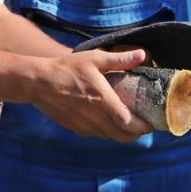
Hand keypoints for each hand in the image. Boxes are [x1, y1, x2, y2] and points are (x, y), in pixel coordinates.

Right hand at [31, 49, 152, 140]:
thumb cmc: (66, 68)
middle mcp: (94, 117)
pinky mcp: (76, 128)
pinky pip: (98, 135)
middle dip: (138, 133)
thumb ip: (119, 59)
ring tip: (133, 125)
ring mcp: (84, 125)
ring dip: (124, 134)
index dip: (143, 126)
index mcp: (102, 100)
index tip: (152, 121)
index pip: (128, 122)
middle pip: (123, 135)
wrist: (38, 83)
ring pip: (111, 137)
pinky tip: (112, 123)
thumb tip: (143, 54)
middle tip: (146, 125)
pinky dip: (109, 132)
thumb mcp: (94, 59)